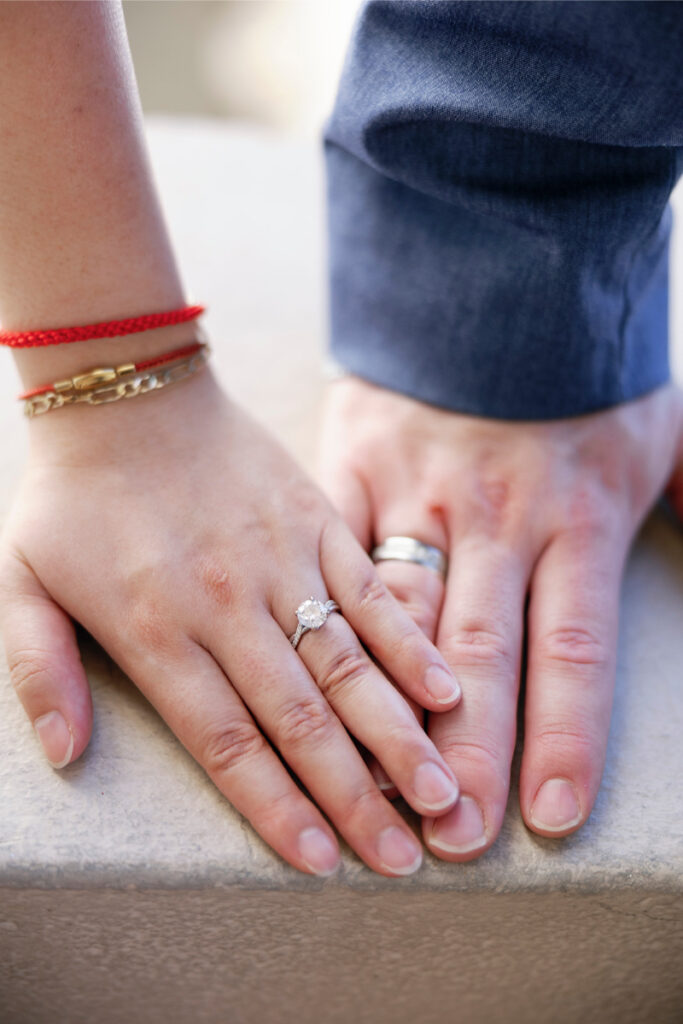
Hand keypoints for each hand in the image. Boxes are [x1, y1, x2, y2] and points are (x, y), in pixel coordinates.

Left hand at [0, 368, 463, 876]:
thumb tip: (67, 757)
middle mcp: (226, 606)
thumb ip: (39, 672)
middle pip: (299, 718)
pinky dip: (407, 642)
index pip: (227, 741)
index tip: (321, 862)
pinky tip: (445, 689)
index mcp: (156, 631)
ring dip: (395, 732)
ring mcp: (279, 561)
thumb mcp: (20, 583)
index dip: (276, 807)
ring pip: (345, 662)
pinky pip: (368, 591)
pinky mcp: (315, 521)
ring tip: (439, 791)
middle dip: (355, 794)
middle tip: (406, 855)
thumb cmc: (74, 496)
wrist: (128, 391)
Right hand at [319, 375, 682, 858]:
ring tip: (373, 787)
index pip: (574, 647)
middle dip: (466, 751)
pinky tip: (306, 680)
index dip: (565, 735)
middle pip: (481, 654)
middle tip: (450, 836)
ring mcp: (417, 492)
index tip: (550, 816)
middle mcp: (497, 516)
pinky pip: (338, 554)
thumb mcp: (668, 422)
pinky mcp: (355, 467)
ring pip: (399, 620)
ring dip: (388, 709)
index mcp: (578, 513)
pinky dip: (328, 622)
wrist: (491, 272)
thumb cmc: (585, 364)